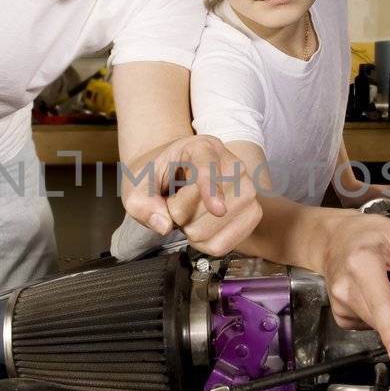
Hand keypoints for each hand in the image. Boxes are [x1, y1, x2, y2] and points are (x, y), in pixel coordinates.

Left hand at [124, 135, 260, 254]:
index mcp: (202, 147)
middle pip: (208, 206)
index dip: (211, 189)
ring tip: (189, 213)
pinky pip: (229, 242)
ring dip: (195, 229)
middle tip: (175, 202)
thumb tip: (164, 225)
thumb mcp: (137, 185)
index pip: (209, 167)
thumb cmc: (158, 175)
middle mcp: (232, 163)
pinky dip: (208, 243)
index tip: (217, 209)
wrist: (172, 174)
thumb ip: (142, 204)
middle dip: (182, 215)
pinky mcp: (252, 212)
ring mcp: (247, 188)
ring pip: (219, 226)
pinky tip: (201, 228)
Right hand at [314, 212, 389, 363]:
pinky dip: (375, 314)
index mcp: (363, 263)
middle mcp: (346, 284)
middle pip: (382, 318)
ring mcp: (339, 301)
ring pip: (375, 324)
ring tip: (381, 284)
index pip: (381, 304)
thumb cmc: (369, 234)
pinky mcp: (339, 313)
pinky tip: (371, 294)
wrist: (335, 237)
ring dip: (387, 312)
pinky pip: (366, 324)